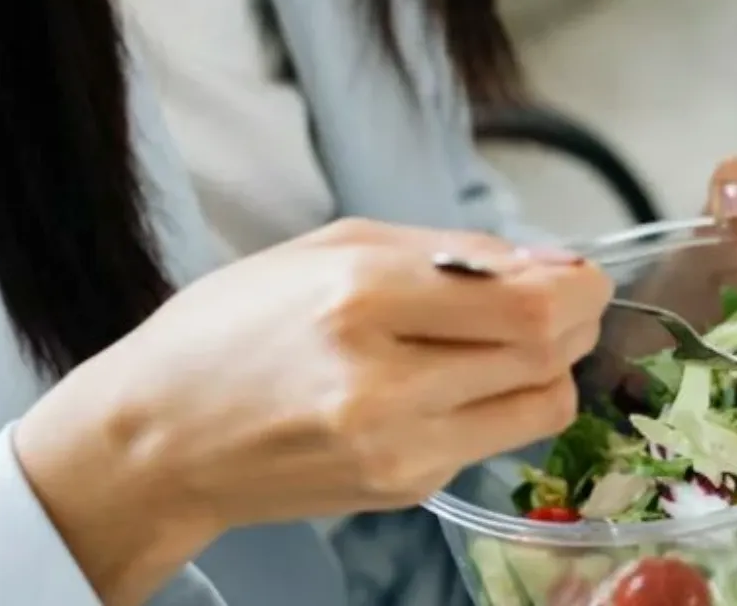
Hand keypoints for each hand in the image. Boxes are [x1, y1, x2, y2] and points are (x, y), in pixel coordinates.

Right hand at [14, 219, 612, 605]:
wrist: (157, 441)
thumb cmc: (230, 332)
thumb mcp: (328, 248)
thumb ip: (447, 252)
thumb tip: (547, 261)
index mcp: (359, 298)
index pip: (525, 301)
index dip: (577, 285)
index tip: (579, 272)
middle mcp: (382, 379)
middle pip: (546, 351)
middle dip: (578, 319)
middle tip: (568, 299)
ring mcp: (396, 446)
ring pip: (540, 405)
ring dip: (551, 366)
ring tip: (514, 339)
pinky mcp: (402, 488)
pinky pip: (494, 439)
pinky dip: (501, 404)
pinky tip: (459, 381)